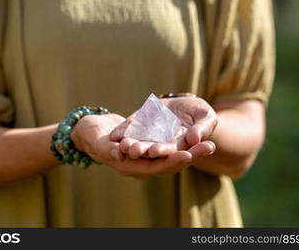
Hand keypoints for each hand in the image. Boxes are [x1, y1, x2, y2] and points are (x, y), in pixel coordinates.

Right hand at [71, 113, 213, 178]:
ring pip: (171, 154)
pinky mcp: (147, 145)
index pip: (156, 167)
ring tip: (209, 143)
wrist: (88, 131)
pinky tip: (195, 136)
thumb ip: (106, 149)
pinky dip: (180, 141)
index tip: (189, 154)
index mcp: (129, 167)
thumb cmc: (89, 136)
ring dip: (190, 149)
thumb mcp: (96, 142)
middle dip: (189, 155)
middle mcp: (141, 165)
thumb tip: (118, 154)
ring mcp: (145, 156)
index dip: (172, 161)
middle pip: (169, 162)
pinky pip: (166, 144)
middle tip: (210, 147)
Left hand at [109, 96, 217, 158]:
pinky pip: (129, 129)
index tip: (155, 150)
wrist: (185, 105)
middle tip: (134, 150)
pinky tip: (113, 136)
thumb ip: (202, 128)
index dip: (163, 150)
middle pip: (150, 149)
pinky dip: (121, 132)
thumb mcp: (206, 117)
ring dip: (129, 144)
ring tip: (122, 145)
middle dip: (143, 149)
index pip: (170, 151)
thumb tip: (195, 139)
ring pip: (137, 142)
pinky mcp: (138, 124)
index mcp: (179, 145)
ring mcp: (148, 135)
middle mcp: (161, 143)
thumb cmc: (199, 113)